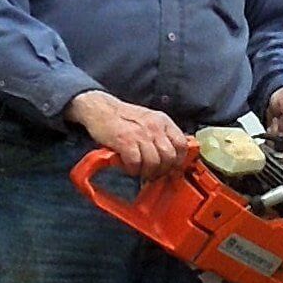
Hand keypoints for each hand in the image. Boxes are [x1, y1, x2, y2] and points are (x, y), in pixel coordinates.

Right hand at [65, 91, 188, 177]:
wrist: (100, 108)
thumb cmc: (124, 118)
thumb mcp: (149, 121)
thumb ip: (161, 136)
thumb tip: (172, 158)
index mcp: (163, 121)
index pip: (182, 145)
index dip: (177, 161)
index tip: (170, 168)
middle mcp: (154, 126)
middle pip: (169, 157)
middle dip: (161, 170)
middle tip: (152, 173)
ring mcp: (140, 133)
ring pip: (154, 163)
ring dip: (146, 172)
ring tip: (139, 170)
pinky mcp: (125, 140)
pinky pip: (136, 163)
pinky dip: (132, 170)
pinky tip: (128, 166)